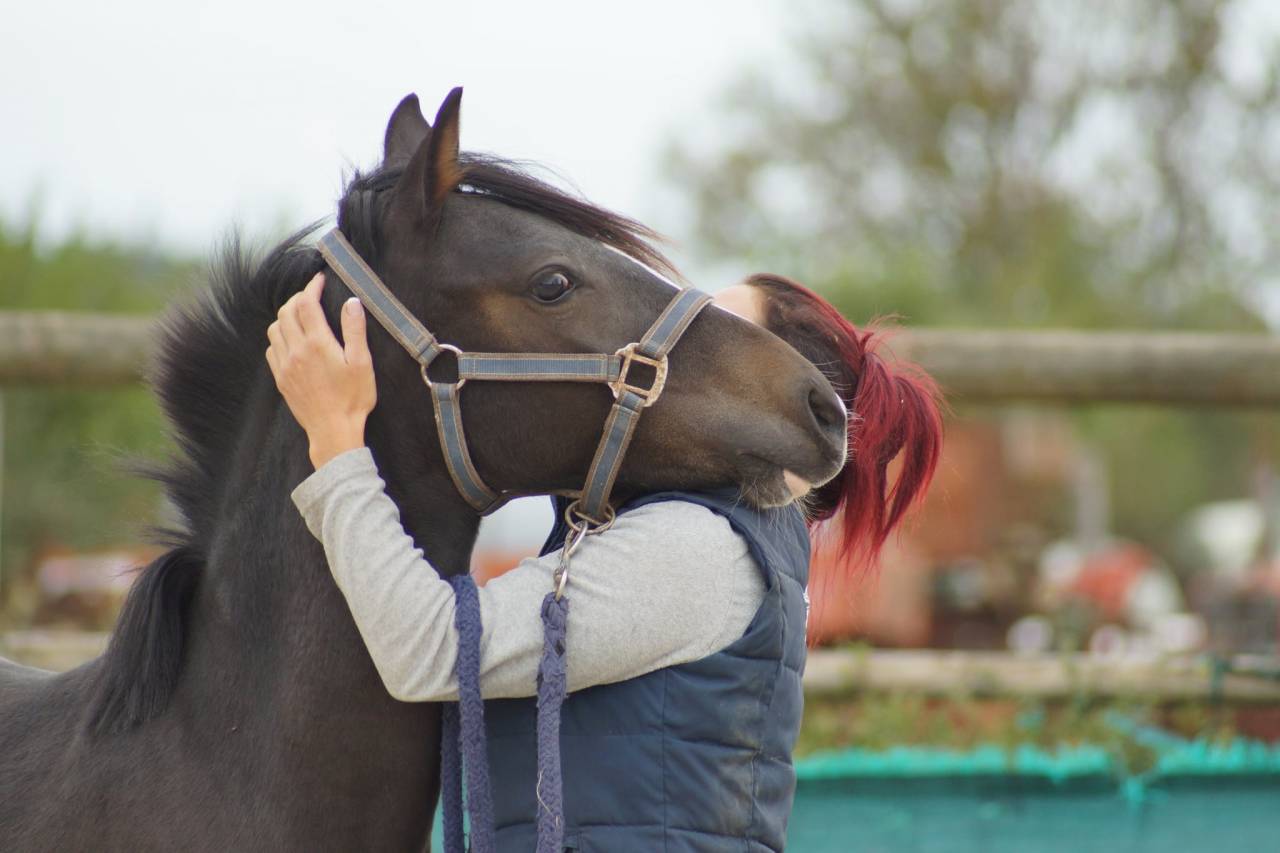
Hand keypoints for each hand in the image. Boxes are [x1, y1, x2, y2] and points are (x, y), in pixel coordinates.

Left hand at [266, 273, 376, 468]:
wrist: (333, 430)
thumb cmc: (353, 398)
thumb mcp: (362, 363)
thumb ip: (354, 330)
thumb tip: (351, 302)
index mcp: (317, 344)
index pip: (307, 304)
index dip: (312, 287)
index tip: (319, 280)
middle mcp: (297, 351)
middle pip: (287, 312)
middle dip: (298, 298)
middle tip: (312, 296)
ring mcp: (286, 365)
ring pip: (275, 329)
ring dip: (286, 316)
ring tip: (301, 316)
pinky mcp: (281, 379)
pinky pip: (272, 349)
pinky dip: (279, 336)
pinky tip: (292, 340)